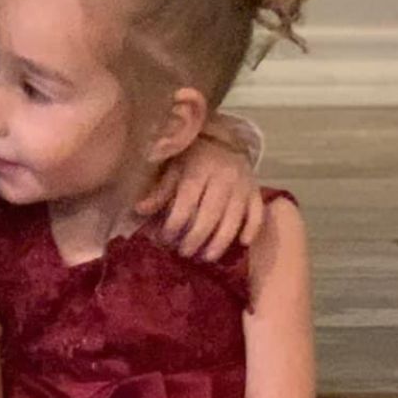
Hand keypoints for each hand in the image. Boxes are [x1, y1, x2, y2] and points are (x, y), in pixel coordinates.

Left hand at [136, 138, 262, 260]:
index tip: (165, 239)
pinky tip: (242, 244)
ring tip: (207, 257)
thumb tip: (139, 210)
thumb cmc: (195, 158)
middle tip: (184, 254)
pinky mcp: (256, 191)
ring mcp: (242, 186)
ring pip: (234, 218)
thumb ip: (160, 191)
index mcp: (199, 170)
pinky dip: (252, 229)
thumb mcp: (174, 169)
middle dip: (196, 238)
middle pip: (210, 214)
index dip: (174, 224)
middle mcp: (223, 178)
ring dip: (220, 242)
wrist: (226, 140)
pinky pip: (257, 213)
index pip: (186, 203)